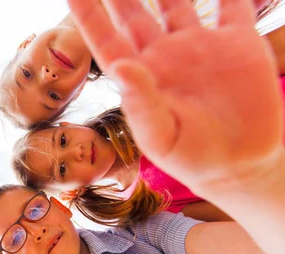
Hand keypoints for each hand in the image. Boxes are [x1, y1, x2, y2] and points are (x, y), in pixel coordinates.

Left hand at [69, 0, 283, 196]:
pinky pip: (231, 1)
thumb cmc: (191, 157)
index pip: (104, 37)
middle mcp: (163, 55)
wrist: (239, 164)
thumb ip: (141, 102)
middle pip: (133, 10)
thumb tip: (121, 66)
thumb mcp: (160, 136)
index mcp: (138, 76)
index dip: (87, 12)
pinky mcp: (236, 42)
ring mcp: (198, 45)